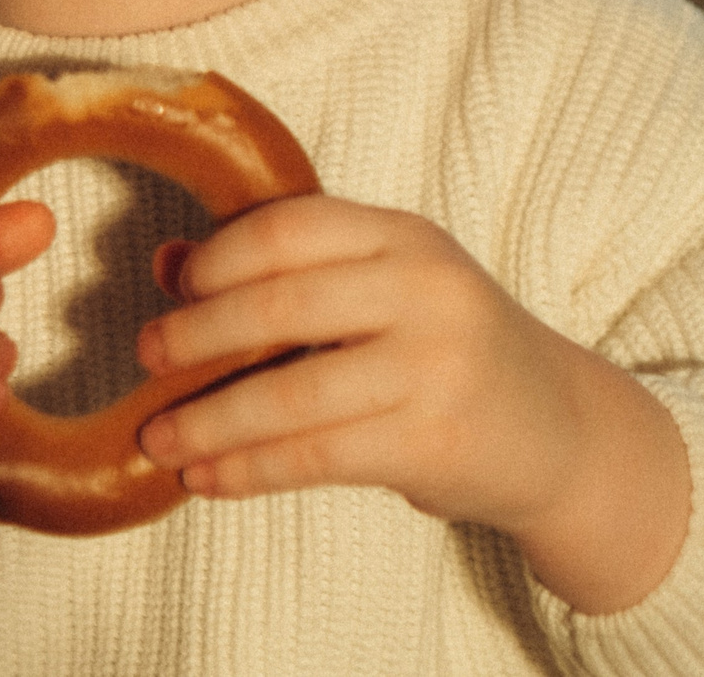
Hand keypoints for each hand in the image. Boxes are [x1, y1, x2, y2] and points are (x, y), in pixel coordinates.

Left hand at [134, 196, 687, 612]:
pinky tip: (206, 477)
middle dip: (198, 336)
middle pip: (282, 305)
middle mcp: (426, 292)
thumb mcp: (381, 286)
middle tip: (144, 357)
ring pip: (291, 395)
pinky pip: (316, 457)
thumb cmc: (443, 347)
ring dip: (208, 421)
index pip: (292, 226)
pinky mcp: (432, 444)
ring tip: (156, 438)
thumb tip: (163, 262)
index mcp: (404, 236)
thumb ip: (283, 270)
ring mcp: (436, 369)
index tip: (176, 287)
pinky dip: (249, 469)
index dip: (222, 255)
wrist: (559, 430)